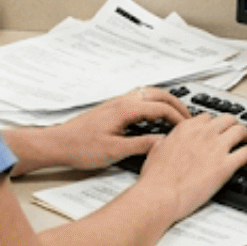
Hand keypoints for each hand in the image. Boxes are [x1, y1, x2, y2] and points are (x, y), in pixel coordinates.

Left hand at [35, 88, 193, 172]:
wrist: (57, 144)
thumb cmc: (80, 148)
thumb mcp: (115, 151)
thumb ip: (142, 145)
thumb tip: (164, 142)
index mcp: (126, 109)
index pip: (161, 108)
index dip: (178, 117)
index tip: (189, 128)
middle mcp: (122, 101)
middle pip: (159, 94)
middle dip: (177, 104)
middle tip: (189, 117)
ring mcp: (117, 102)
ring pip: (149, 94)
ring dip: (165, 101)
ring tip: (176, 114)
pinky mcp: (112, 108)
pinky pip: (140, 98)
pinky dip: (154, 103)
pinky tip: (154, 116)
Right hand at [134, 111, 246, 217]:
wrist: (159, 196)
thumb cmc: (154, 179)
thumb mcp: (155, 151)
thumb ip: (164, 142)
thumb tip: (165, 141)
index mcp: (186, 129)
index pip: (207, 118)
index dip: (214, 124)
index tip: (217, 130)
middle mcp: (203, 134)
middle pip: (227, 120)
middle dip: (233, 125)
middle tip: (236, 132)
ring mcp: (216, 148)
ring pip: (240, 131)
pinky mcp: (226, 165)